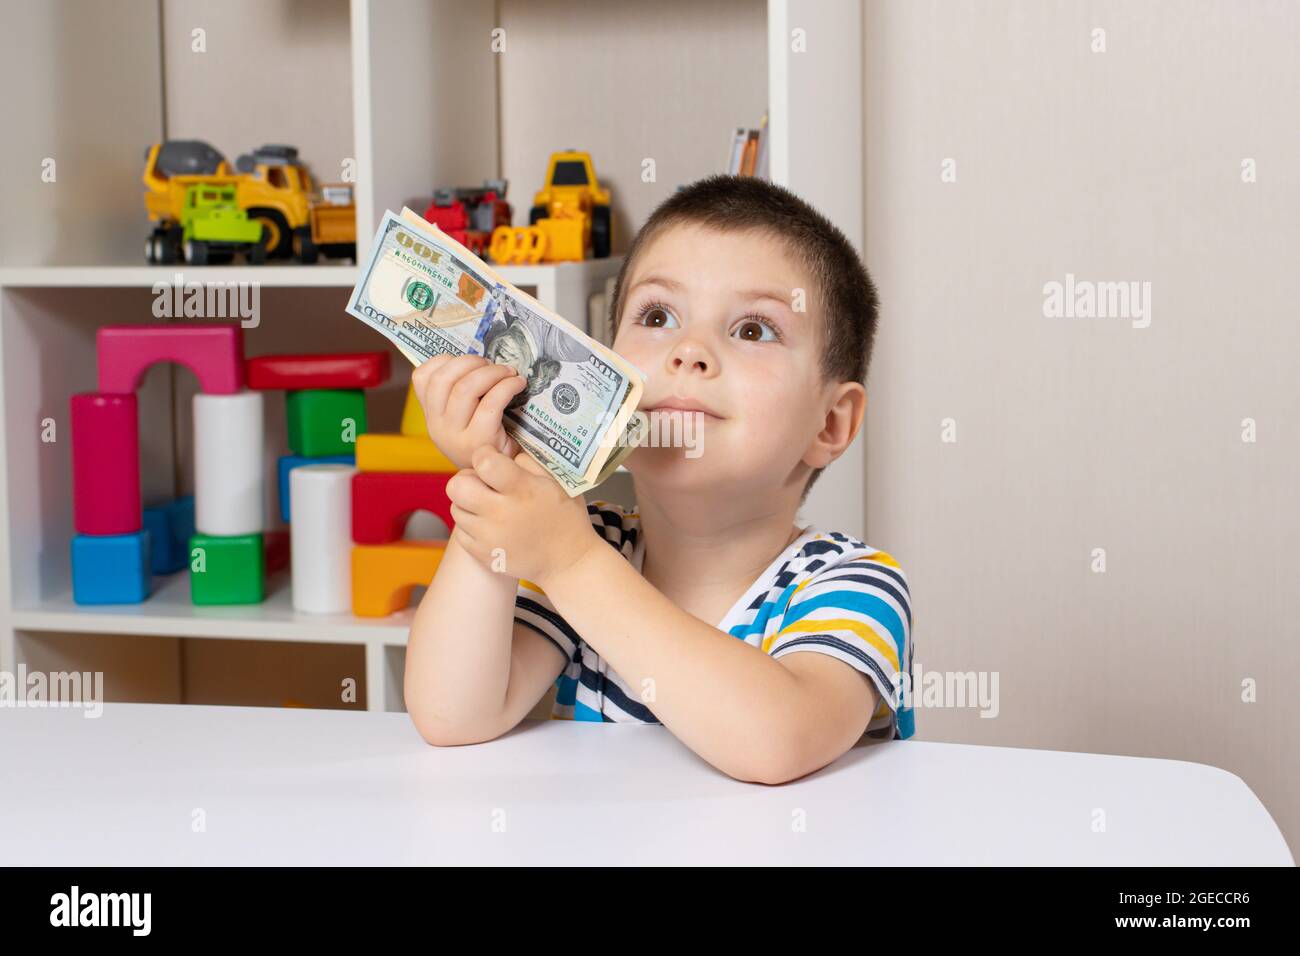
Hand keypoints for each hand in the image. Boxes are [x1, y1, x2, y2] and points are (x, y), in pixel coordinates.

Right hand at [410, 354, 526, 469]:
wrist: (503, 478)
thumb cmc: (489, 441)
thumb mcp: (464, 420)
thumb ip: (460, 395)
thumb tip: (480, 360)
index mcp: (431, 416)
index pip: (421, 377)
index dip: (446, 360)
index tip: (470, 362)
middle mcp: (437, 426)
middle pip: (444, 378)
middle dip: (472, 362)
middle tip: (493, 366)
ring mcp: (455, 436)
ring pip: (465, 388)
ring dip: (492, 372)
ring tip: (509, 373)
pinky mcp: (479, 441)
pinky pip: (490, 402)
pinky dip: (507, 386)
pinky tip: (518, 384)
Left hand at [446, 445, 597, 586]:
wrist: (569, 562)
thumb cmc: (565, 516)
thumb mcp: (557, 481)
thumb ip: (528, 462)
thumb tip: (502, 453)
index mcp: (522, 490)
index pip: (483, 462)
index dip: (484, 454)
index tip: (493, 460)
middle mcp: (501, 514)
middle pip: (456, 486)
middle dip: (467, 479)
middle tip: (483, 484)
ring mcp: (489, 537)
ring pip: (456, 509)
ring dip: (469, 503)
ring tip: (490, 506)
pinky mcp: (483, 555)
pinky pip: (461, 533)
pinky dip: (472, 526)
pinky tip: (491, 525)